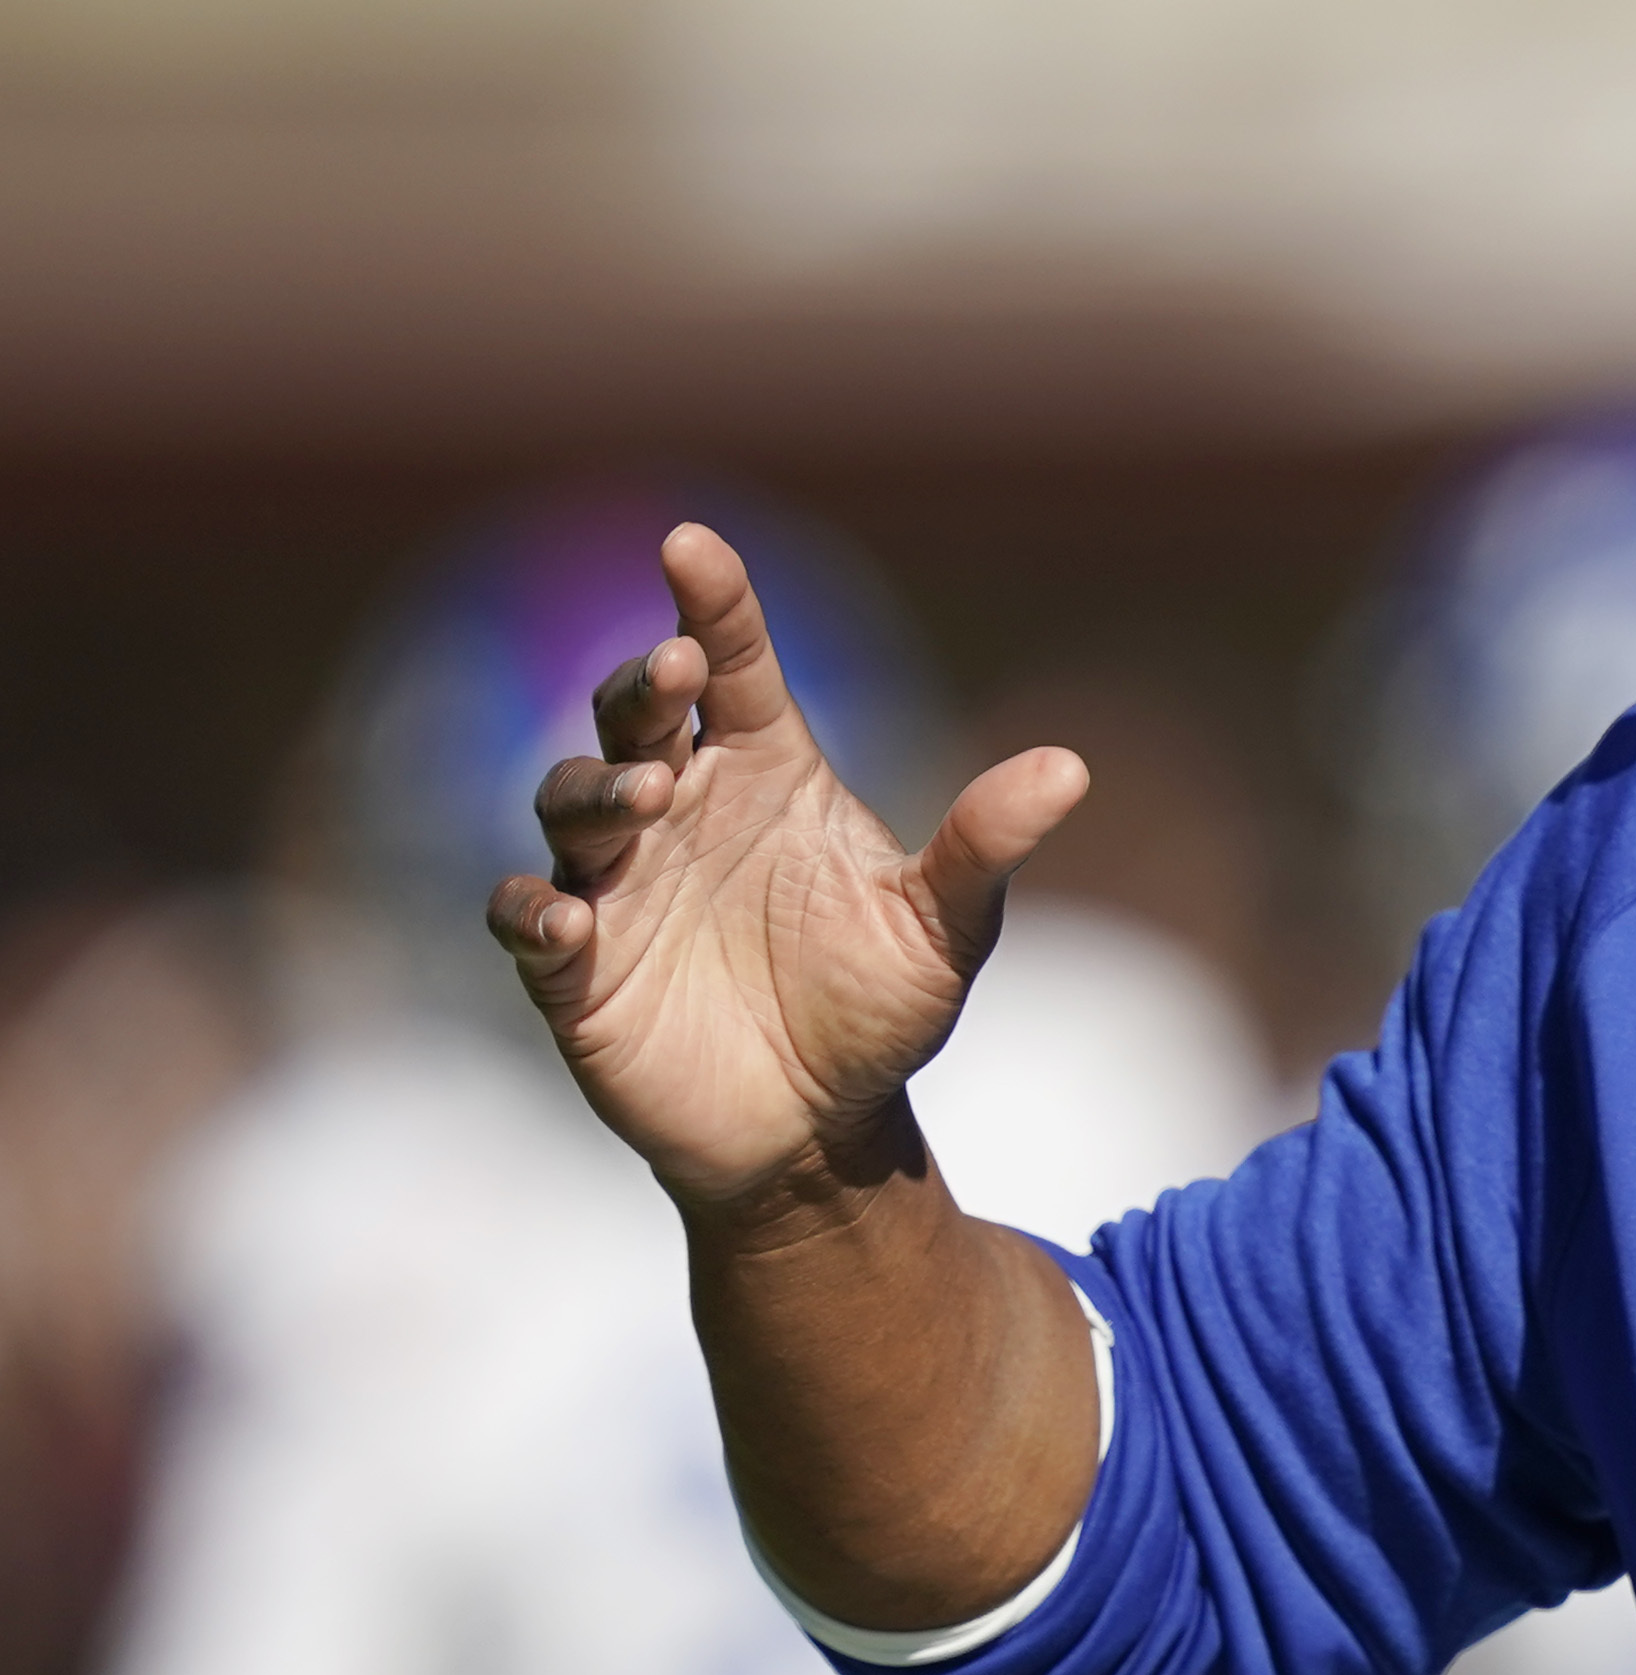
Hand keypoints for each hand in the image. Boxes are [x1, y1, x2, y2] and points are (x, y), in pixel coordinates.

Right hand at [487, 525, 1089, 1217]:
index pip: (731, 665)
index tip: (691, 545)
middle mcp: (684, 809)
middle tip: (670, 678)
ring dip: (598, 790)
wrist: (824, 1130)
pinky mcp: (576, 965)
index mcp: (767, 774)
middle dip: (639, 688)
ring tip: (651, 798)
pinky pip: (524, 917)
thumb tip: (1072, 768)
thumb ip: (987, 845)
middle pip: (636, 717)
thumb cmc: (880, 1009)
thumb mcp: (946, 928)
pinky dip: (532, 909)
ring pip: (572, 800)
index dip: (709, 602)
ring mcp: (621, 881)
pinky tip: (568, 917)